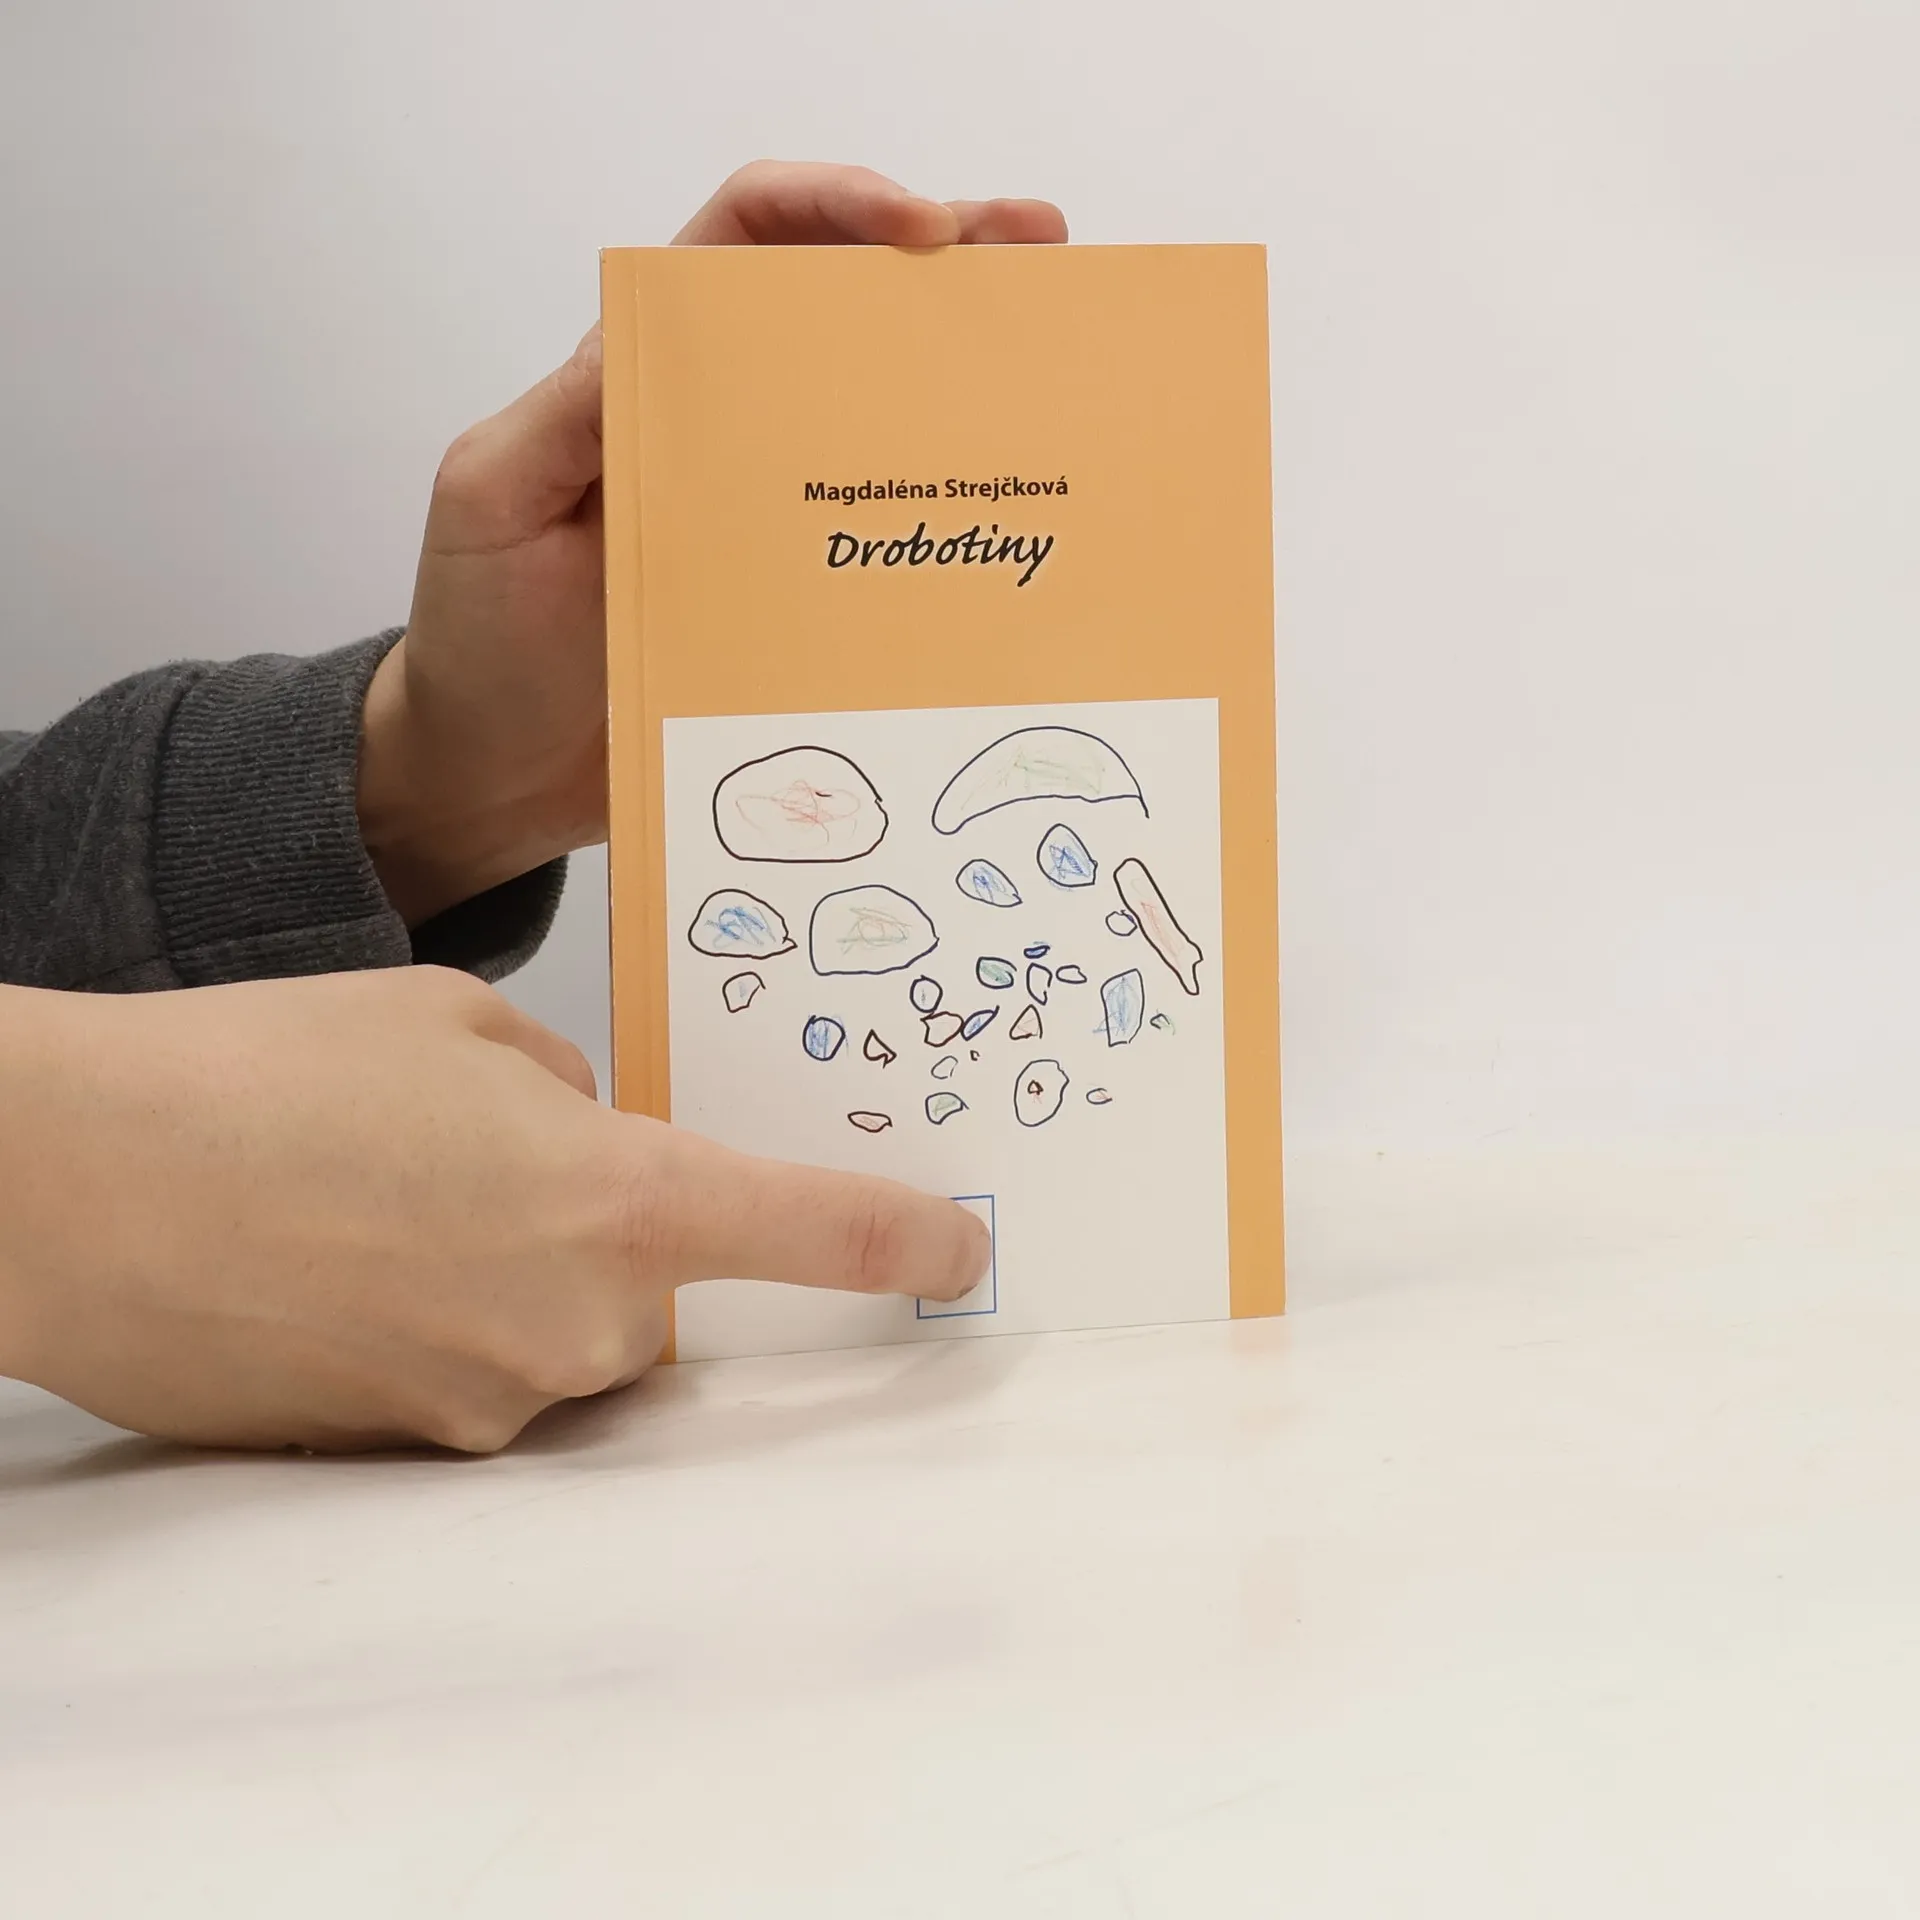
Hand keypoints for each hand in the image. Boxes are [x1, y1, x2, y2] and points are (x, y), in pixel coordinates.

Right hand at [0, 972, 988, 1451]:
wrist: (74, 1182)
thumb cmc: (267, 1070)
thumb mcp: (455, 1028)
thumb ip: (565, 1091)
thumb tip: (588, 1139)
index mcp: (615, 1199)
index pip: (804, 1231)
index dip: (895, 1241)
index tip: (955, 1252)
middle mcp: (574, 1327)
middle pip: (652, 1291)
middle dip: (601, 1230)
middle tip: (474, 1159)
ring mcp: (485, 1406)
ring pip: (554, 1334)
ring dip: (503, 1271)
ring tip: (367, 1198)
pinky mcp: (399, 1451)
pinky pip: (468, 1377)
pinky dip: (431, 1319)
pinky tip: (331, 1257)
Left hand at [359, 161, 1067, 924]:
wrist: (498, 775)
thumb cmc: (479, 636)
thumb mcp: (494, 502)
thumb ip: (564, 416)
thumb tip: (660, 331)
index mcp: (641, 377)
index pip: (740, 246)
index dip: (831, 207)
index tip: (919, 226)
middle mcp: (721, 429)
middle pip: (840, 310)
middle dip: (946, 258)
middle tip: (1044, 250)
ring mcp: (770, 517)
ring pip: (881, 417)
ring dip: (969, 375)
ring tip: (1063, 357)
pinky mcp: (798, 599)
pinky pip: (883, 540)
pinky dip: (948, 512)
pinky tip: (1012, 513)